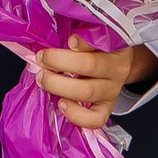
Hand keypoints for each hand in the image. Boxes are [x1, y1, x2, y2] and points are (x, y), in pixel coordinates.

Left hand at [28, 37, 156, 129]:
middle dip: (58, 62)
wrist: (115, 68)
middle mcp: (117, 69)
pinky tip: (61, 104)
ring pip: (87, 92)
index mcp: (114, 46)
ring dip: (58, 86)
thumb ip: (76, 37)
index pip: (101, 41)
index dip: (84, 42)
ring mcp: (113, 91)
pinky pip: (94, 119)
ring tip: (42, 79)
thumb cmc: (96, 50)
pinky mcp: (107, 110)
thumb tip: (51, 41)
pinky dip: (75, 114)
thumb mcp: (92, 38)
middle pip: (89, 65)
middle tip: (41, 59)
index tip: (69, 41)